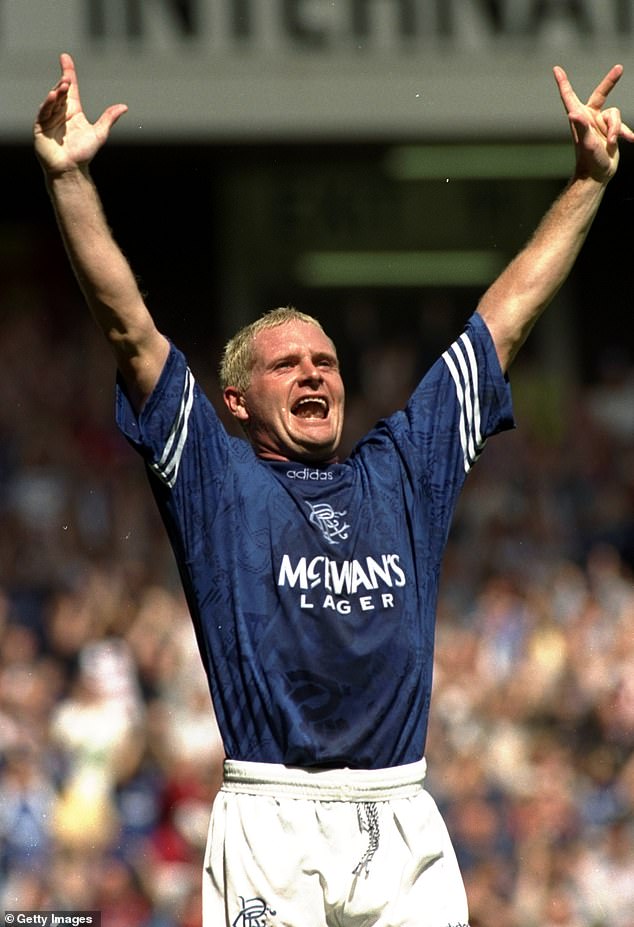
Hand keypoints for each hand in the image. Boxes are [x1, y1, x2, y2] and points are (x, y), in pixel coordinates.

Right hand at [34, 52, 127, 174]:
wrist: (71, 170)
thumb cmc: (83, 154)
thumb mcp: (99, 133)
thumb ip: (109, 119)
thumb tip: (124, 107)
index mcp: (73, 111)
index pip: (70, 88)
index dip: (68, 72)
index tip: (65, 58)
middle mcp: (60, 112)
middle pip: (61, 92)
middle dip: (64, 83)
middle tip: (68, 76)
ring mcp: (49, 118)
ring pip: (52, 101)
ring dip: (57, 92)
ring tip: (63, 85)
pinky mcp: (40, 127)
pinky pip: (43, 112)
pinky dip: (48, 104)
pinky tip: (53, 97)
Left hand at [554, 64, 633, 182]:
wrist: (599, 174)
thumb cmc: (589, 160)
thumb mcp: (587, 142)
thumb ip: (581, 127)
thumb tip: (573, 115)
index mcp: (579, 117)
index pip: (569, 96)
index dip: (563, 82)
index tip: (556, 69)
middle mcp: (588, 117)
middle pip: (601, 94)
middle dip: (611, 81)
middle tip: (619, 68)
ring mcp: (600, 123)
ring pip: (616, 114)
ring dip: (616, 129)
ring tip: (611, 143)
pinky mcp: (610, 130)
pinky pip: (622, 125)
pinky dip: (625, 132)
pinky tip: (631, 140)